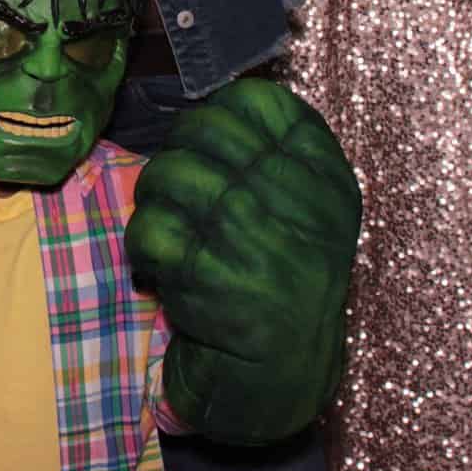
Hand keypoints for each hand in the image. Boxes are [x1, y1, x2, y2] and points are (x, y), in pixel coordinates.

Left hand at [125, 79, 360, 444]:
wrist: (283, 372)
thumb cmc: (282, 273)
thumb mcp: (309, 206)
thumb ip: (276, 149)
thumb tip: (216, 98)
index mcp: (327, 176)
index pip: (254, 99)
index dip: (215, 116)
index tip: (210, 150)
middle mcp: (300, 202)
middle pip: (200, 130)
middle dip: (174, 156)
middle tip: (178, 192)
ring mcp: (258, 238)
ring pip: (167, 175)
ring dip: (154, 202)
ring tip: (172, 231)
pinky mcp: (214, 277)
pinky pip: (147, 230)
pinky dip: (144, 248)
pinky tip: (167, 269)